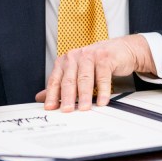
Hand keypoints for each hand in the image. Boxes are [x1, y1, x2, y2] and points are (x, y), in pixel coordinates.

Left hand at [38, 35, 154, 112]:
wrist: (120, 50)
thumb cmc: (97, 63)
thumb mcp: (77, 72)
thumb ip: (60, 84)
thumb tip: (40, 97)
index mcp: (65, 61)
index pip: (55, 80)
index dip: (52, 95)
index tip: (50, 108)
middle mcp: (76, 56)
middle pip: (69, 80)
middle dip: (67, 97)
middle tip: (67, 110)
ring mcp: (91, 55)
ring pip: (85, 78)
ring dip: (84, 95)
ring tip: (84, 108)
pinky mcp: (105, 57)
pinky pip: (103, 76)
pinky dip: (103, 90)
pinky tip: (102, 101)